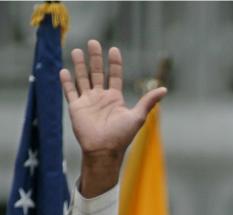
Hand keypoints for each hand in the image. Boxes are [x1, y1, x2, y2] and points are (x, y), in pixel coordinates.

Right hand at [59, 40, 165, 196]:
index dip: (114, 63)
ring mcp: (88, 102)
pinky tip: (64, 70)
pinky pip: (70, 91)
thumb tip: (164, 89)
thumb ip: (148, 101)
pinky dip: (67, 81)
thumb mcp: (138, 116)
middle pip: (97, 73)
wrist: (104, 149)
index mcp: (115, 99)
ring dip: (79, 65)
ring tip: (76, 50)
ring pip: (82, 78)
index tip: (114, 50)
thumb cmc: (122, 135)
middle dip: (95, 58)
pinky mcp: (76, 107)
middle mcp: (101, 98)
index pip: (115, 76)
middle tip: (93, 42)